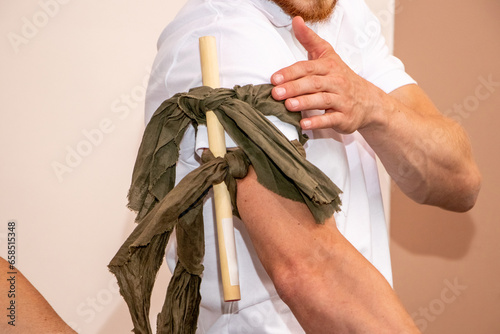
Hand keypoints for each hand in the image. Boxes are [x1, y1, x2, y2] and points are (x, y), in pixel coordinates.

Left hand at [271, 16, 382, 132]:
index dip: (291, 72)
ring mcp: (342, 100)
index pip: (308, 67)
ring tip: (288, 105)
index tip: (274, 79)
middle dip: (294, 87)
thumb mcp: (327, 56)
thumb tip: (296, 20)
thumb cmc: (341, 77)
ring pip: (322, 100)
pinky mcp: (345, 117)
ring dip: (304, 103)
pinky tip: (303, 124)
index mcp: (330, 67)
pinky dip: (318, 122)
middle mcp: (336, 82)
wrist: (368, 101)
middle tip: (276, 93)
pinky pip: (331, 119)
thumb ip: (310, 39)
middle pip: (313, 83)